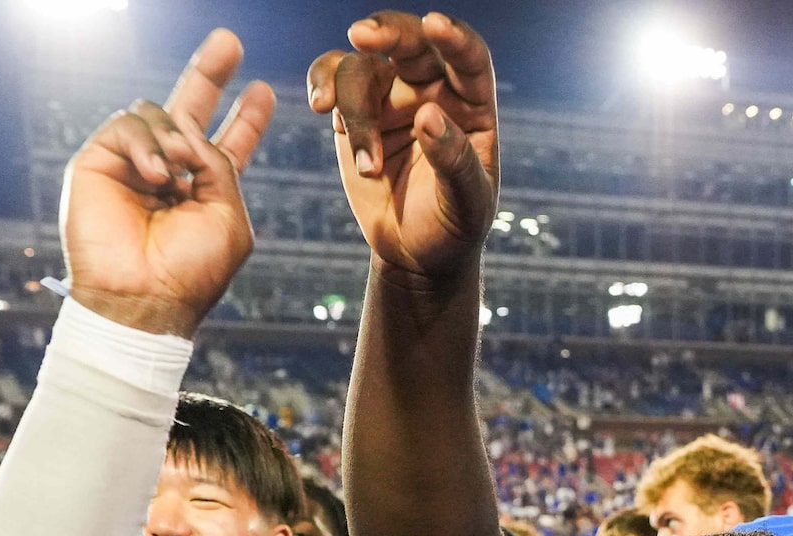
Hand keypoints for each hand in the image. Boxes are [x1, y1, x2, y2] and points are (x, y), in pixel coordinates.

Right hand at [61, 29, 275, 336]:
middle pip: (188, 109)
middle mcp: (169, 173)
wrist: (142, 300)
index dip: (247, 118)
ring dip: (175, 136)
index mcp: (205, 190)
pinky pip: (126, 125)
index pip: (227, 144)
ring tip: (179, 173)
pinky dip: (147, 145)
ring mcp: (132, 165)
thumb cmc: (190, 272)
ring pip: (156, 112)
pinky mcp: (98, 162)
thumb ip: (222, 167)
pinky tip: (157, 177)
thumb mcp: (228, 217)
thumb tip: (192, 134)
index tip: (263, 90)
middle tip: (229, 41)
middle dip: (209, 73)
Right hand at [308, 10, 499, 283]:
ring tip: (365, 167)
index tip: (434, 25)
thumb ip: (454, 161)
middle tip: (361, 34)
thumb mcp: (467, 203)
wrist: (416, 253)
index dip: (454, 37)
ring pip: (362, 68)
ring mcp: (389, 97)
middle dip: (387, 32)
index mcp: (472, 103)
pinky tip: (321, 107)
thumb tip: (427, 116)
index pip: (468, 58)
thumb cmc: (453, 226)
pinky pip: (331, 79)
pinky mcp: (354, 112)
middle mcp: (431, 89)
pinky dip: (322, 85)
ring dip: (354, 108)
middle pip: (411, 43)